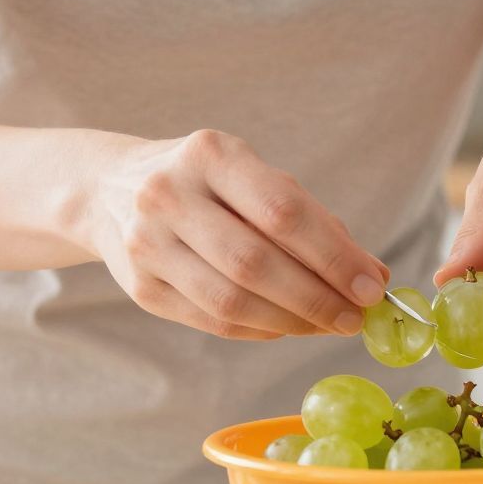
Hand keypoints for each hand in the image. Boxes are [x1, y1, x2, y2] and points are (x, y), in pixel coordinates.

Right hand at [87, 130, 388, 339]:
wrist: (109, 191)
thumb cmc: (206, 183)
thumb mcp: (253, 177)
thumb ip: (312, 220)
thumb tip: (372, 275)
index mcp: (209, 154)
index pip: (282, 211)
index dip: (333, 255)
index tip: (372, 285)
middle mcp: (170, 194)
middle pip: (255, 263)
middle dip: (317, 296)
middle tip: (356, 317)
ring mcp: (148, 244)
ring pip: (232, 301)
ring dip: (292, 322)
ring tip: (330, 326)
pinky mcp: (141, 288)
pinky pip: (213, 321)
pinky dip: (261, 329)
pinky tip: (290, 327)